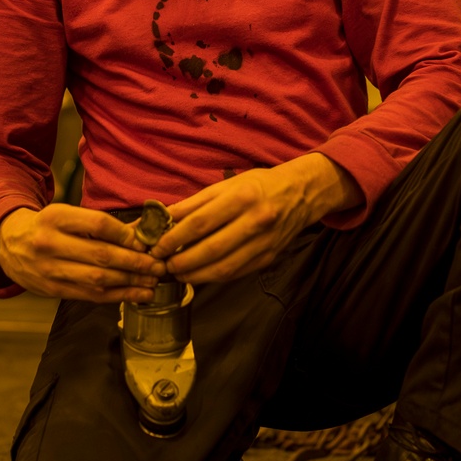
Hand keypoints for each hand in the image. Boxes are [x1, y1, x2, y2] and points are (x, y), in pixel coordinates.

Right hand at [0, 204, 166, 301]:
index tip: (145, 242)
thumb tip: (144, 231)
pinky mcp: (52, 290)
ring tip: (152, 282)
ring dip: (130, 283)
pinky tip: (136, 295)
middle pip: (101, 255)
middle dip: (135, 263)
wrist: (9, 245)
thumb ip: (101, 224)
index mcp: (55, 217)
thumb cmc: (47, 226)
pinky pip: (90, 295)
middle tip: (158, 266)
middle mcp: (50, 243)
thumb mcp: (67, 215)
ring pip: (98, 279)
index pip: (98, 225)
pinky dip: (117, 296)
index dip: (125, 235)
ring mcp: (49, 270)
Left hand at [150, 154, 361, 284]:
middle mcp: (255, 220)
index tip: (158, 246)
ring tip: (178, 274)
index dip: (175, 238)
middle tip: (164, 265)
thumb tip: (164, 217)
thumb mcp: (227, 184)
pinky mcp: (269, 258)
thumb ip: (195, 202)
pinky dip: (214, 277)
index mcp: (241, 196)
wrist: (301, 193)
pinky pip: (236, 272)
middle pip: (211, 249)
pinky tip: (199, 274)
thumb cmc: (259, 185)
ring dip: (196, 275)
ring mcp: (264, 242)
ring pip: (224, 267)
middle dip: (182, 262)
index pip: (200, 223)